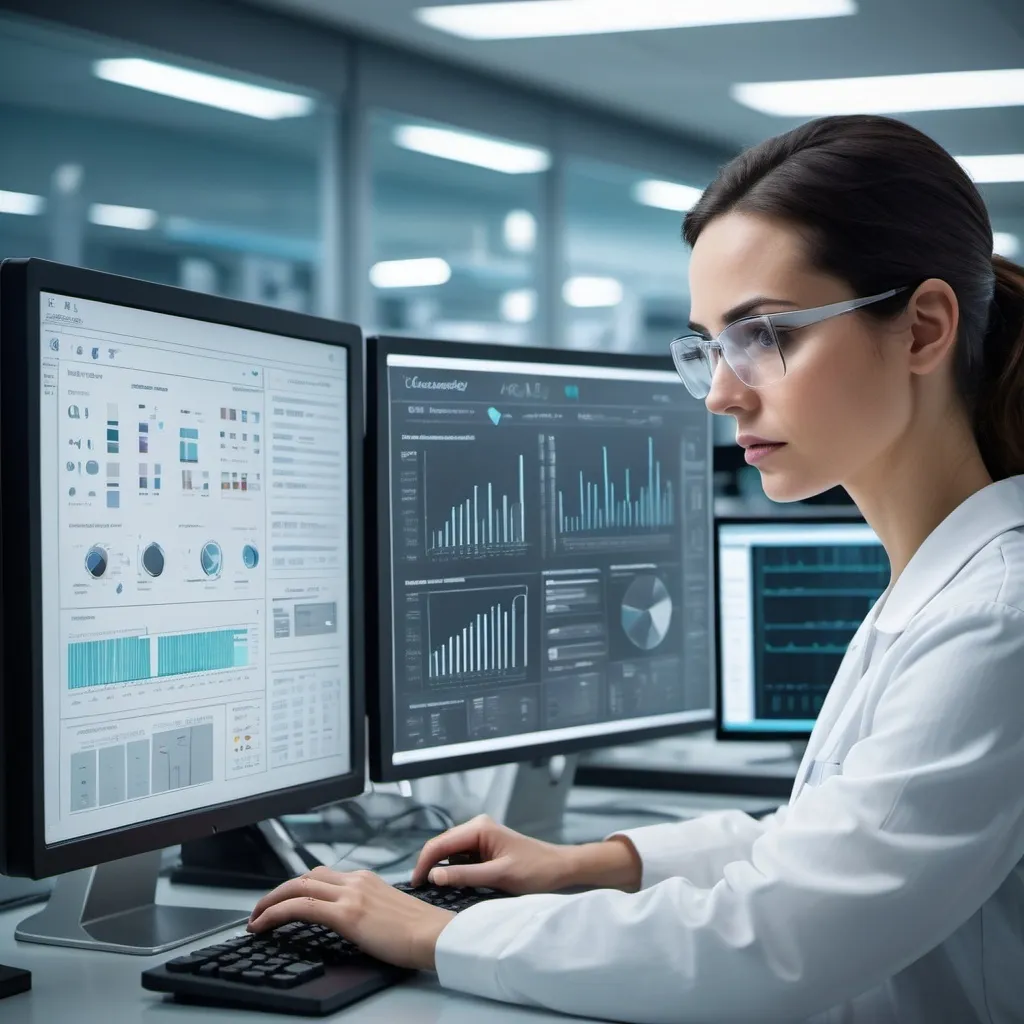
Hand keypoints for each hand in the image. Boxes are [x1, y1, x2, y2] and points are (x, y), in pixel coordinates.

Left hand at [247, 866, 453, 971]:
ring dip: (269, 901)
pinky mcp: (346, 913)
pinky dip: (274, 913)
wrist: (435, 935)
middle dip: (277, 892)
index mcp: (366, 879)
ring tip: (255, 919)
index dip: (296, 887)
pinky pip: (299, 907)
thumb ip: (367, 910)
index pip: (321, 875)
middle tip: (260, 910)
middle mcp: (356, 880)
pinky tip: (262, 925)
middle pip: (305, 876)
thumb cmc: (420, 932)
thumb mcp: (389, 912)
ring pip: (297, 887)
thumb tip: (352, 923)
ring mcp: (350, 894)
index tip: (282, 901)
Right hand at [411, 814, 576, 894]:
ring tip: (432, 889)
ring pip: (451, 852)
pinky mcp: (486, 848)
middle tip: (420, 890)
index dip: (424, 863)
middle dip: (430, 866)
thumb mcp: (498, 876)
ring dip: (442, 868)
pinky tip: (451, 884)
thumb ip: (464, 875)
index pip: (440, 843)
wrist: (560, 868)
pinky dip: (454, 870)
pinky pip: (462, 857)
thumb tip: (433, 877)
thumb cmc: (534, 871)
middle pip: (442, 845)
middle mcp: (477, 827)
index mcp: (479, 828)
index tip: (414, 885)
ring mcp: (481, 836)